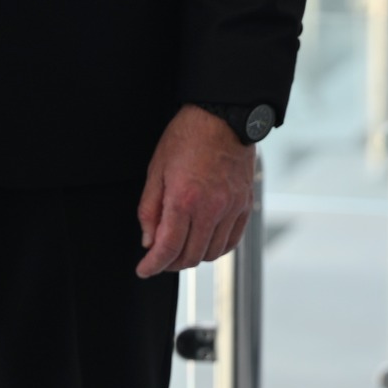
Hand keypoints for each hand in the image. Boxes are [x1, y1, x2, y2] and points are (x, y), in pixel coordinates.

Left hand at [135, 104, 254, 277]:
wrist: (222, 118)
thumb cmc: (187, 137)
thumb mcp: (156, 169)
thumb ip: (150, 208)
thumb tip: (148, 240)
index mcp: (184, 199)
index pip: (167, 248)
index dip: (153, 265)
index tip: (144, 269)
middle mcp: (210, 208)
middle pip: (190, 256)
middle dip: (170, 264)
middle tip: (158, 258)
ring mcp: (231, 208)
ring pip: (212, 253)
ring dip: (193, 258)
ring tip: (179, 250)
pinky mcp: (244, 205)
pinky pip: (231, 241)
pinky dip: (216, 249)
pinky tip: (204, 243)